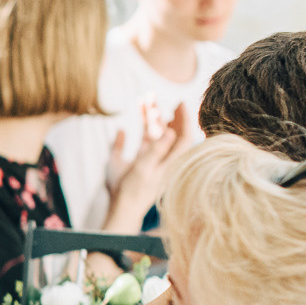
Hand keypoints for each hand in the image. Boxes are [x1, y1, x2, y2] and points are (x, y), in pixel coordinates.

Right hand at [104, 100, 195, 230]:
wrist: (121, 208)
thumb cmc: (130, 190)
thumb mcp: (142, 168)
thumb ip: (156, 149)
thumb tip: (171, 132)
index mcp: (167, 160)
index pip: (183, 135)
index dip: (184, 118)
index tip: (180, 102)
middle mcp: (162, 158)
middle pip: (169, 130)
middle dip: (162, 111)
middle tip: (155, 96)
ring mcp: (152, 159)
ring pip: (155, 132)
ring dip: (150, 116)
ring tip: (144, 100)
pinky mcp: (140, 161)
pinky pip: (145, 139)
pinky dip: (141, 126)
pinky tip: (133, 117)